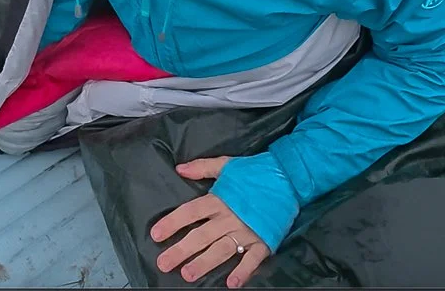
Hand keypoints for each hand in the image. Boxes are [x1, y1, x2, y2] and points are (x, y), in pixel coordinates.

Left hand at [150, 156, 270, 287]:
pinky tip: (232, 284)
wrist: (289, 177)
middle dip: (181, 250)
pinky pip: (252, 259)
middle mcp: (230, 217)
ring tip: (187, 275)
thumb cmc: (255, 172)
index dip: (172, 222)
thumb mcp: (227, 164)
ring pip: (221, 250)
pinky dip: (243, 271)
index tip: (156, 234)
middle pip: (201, 236)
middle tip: (164, 263)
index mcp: (219, 199)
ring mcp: (247, 231)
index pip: (191, 212)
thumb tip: (179, 169)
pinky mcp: (264, 240)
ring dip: (204, 263)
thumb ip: (202, 167)